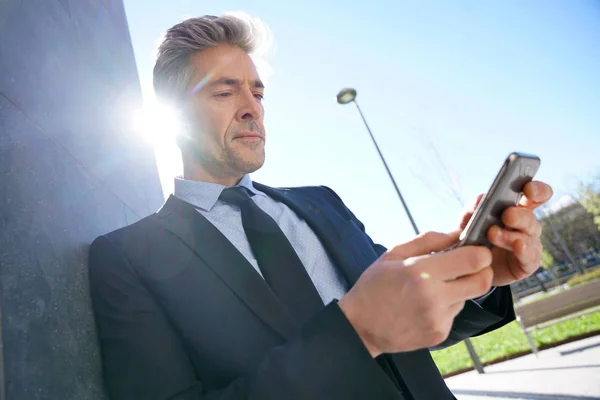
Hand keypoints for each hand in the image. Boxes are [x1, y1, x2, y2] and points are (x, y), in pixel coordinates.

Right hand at [338, 232, 492, 357]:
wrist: (359, 328)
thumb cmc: (373, 287)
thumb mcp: (393, 254)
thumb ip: (428, 240)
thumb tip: (458, 233)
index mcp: (420, 273)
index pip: (473, 260)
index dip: (480, 252)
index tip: (475, 249)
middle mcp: (433, 298)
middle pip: (482, 281)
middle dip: (481, 270)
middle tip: (468, 264)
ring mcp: (438, 319)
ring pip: (468, 297)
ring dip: (459, 287)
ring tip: (433, 286)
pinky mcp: (439, 334)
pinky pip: (455, 312)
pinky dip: (447, 304)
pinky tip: (425, 304)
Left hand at [459, 181, 552, 286]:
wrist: (468, 269)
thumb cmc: (471, 239)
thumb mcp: (466, 222)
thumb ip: (473, 209)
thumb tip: (481, 198)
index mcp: (515, 209)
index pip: (534, 195)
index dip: (536, 190)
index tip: (528, 188)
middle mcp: (526, 225)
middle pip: (529, 217)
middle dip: (519, 215)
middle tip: (506, 215)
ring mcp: (529, 244)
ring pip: (528, 236)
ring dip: (511, 235)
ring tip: (493, 234)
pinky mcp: (527, 264)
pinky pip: (531, 257)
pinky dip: (525, 251)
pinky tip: (518, 247)